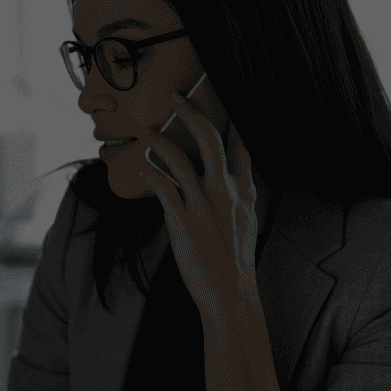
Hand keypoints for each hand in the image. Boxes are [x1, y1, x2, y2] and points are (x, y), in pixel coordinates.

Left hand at [137, 90, 259, 311]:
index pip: (240, 145)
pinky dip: (149, 172)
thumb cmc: (236, 262)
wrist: (230, 293)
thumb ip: (244, 198)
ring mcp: (202, 203)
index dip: (230, 120)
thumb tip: (243, 182)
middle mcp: (224, 191)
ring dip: (158, 139)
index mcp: (243, 191)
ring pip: (178, 157)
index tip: (220, 101)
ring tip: (145, 129)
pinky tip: (141, 165)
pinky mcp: (181, 218)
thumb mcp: (249, 223)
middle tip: (176, 96)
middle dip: (191, 111)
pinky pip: (161, 185)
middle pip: (209, 137)